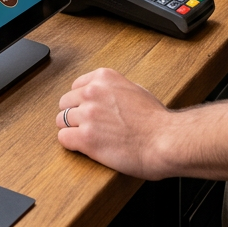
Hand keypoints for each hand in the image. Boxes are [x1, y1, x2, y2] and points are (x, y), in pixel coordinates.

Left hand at [55, 68, 172, 178]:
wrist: (166, 141)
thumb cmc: (156, 120)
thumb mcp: (134, 89)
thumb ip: (113, 89)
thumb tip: (104, 94)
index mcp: (103, 78)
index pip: (75, 87)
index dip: (80, 102)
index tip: (87, 111)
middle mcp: (92, 92)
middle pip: (65, 103)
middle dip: (73, 116)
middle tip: (87, 127)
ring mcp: (87, 115)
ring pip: (61, 121)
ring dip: (72, 130)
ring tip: (87, 139)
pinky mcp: (86, 138)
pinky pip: (63, 139)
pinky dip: (71, 144)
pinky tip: (84, 148)